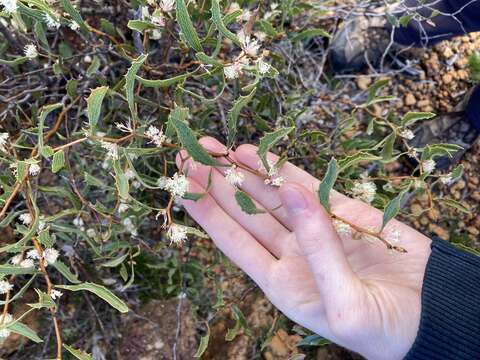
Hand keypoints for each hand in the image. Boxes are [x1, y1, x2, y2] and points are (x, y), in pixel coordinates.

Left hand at [176, 137, 431, 359]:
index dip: (208, 213)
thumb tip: (288, 191)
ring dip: (244, 171)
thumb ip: (316, 249)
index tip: (183, 185)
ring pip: (271, 195)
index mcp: (281, 281)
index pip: (234, 241)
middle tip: (189, 153)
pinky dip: (282, 169)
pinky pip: (309, 185)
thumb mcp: (344, 305)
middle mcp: (291, 252)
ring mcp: (315, 228)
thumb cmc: (384, 329)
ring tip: (214, 147)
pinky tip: (256, 153)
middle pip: (246, 212)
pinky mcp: (343, 212)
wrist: (435, 316)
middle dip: (217, 183)